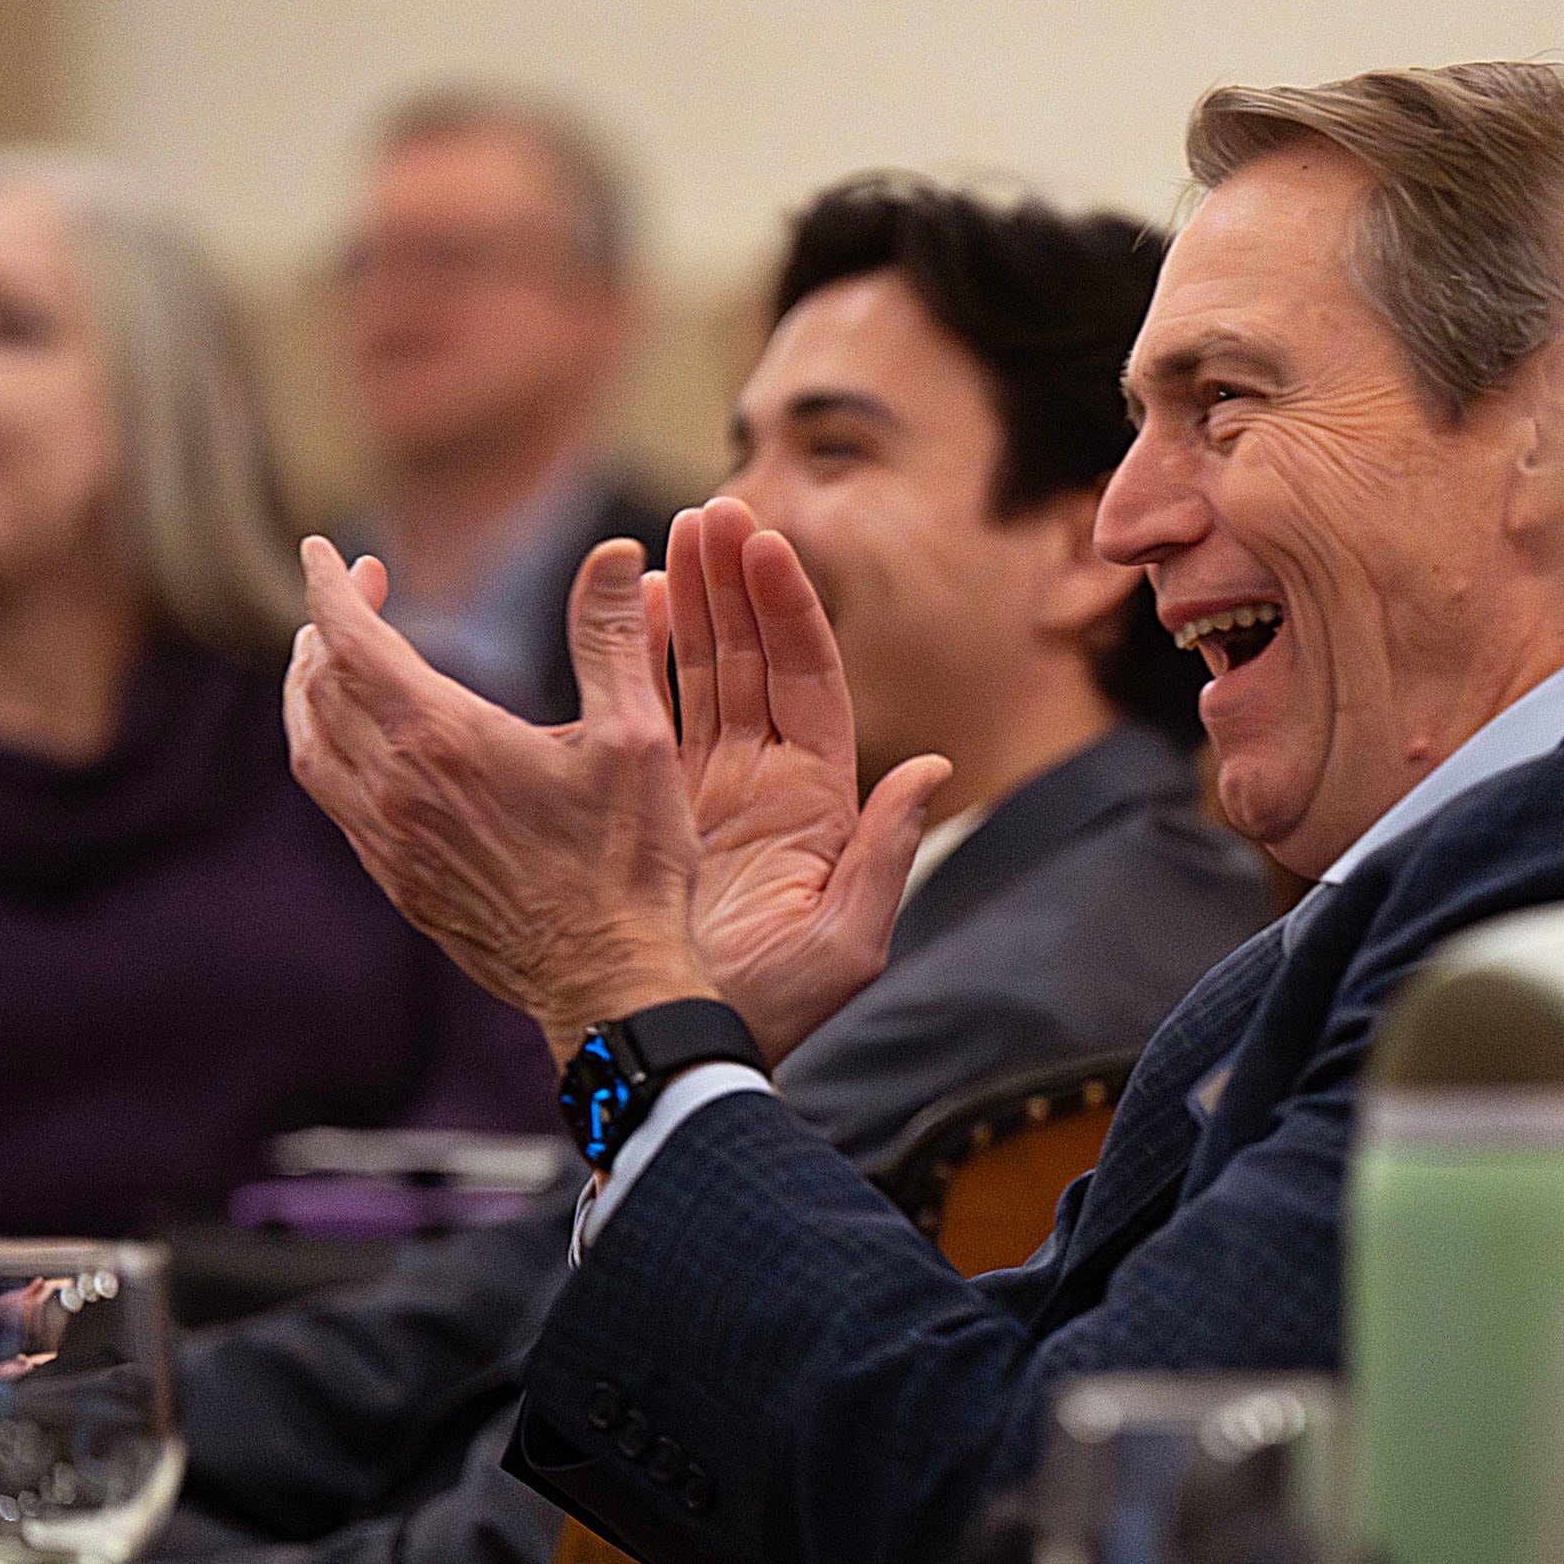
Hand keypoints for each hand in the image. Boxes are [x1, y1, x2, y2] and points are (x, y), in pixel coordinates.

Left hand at [286, 534, 716, 1060]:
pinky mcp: (397, 883)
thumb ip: (614, 637)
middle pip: (318, 687)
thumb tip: (618, 550)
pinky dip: (330, 748)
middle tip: (361, 591)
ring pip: (311, 746)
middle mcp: (395, 789)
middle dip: (327, 626)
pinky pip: (335, 798)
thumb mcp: (638, 737)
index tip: (326, 549)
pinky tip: (368, 744)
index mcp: (442, 740)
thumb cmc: (630, 864)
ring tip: (337, 658)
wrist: (610, 984)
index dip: (332, 586)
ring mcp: (388, 843)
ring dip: (312, 689)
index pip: (352, 639)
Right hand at [658, 498, 951, 1060]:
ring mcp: (710, 791)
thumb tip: (930, 767)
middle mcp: (768, 784)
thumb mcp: (845, 944)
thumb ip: (887, 853)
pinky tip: (633, 601)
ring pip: (704, 674)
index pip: (810, 680)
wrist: (685, 1054)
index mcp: (819, 802)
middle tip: (711, 509)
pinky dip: (647, 655)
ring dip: (691, 602)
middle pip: (756, 658)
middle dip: (735, 583)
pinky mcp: (656, 807)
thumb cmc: (771, 1014)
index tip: (765, 541)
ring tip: (674, 533)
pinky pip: (654, 713)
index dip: (790, 608)